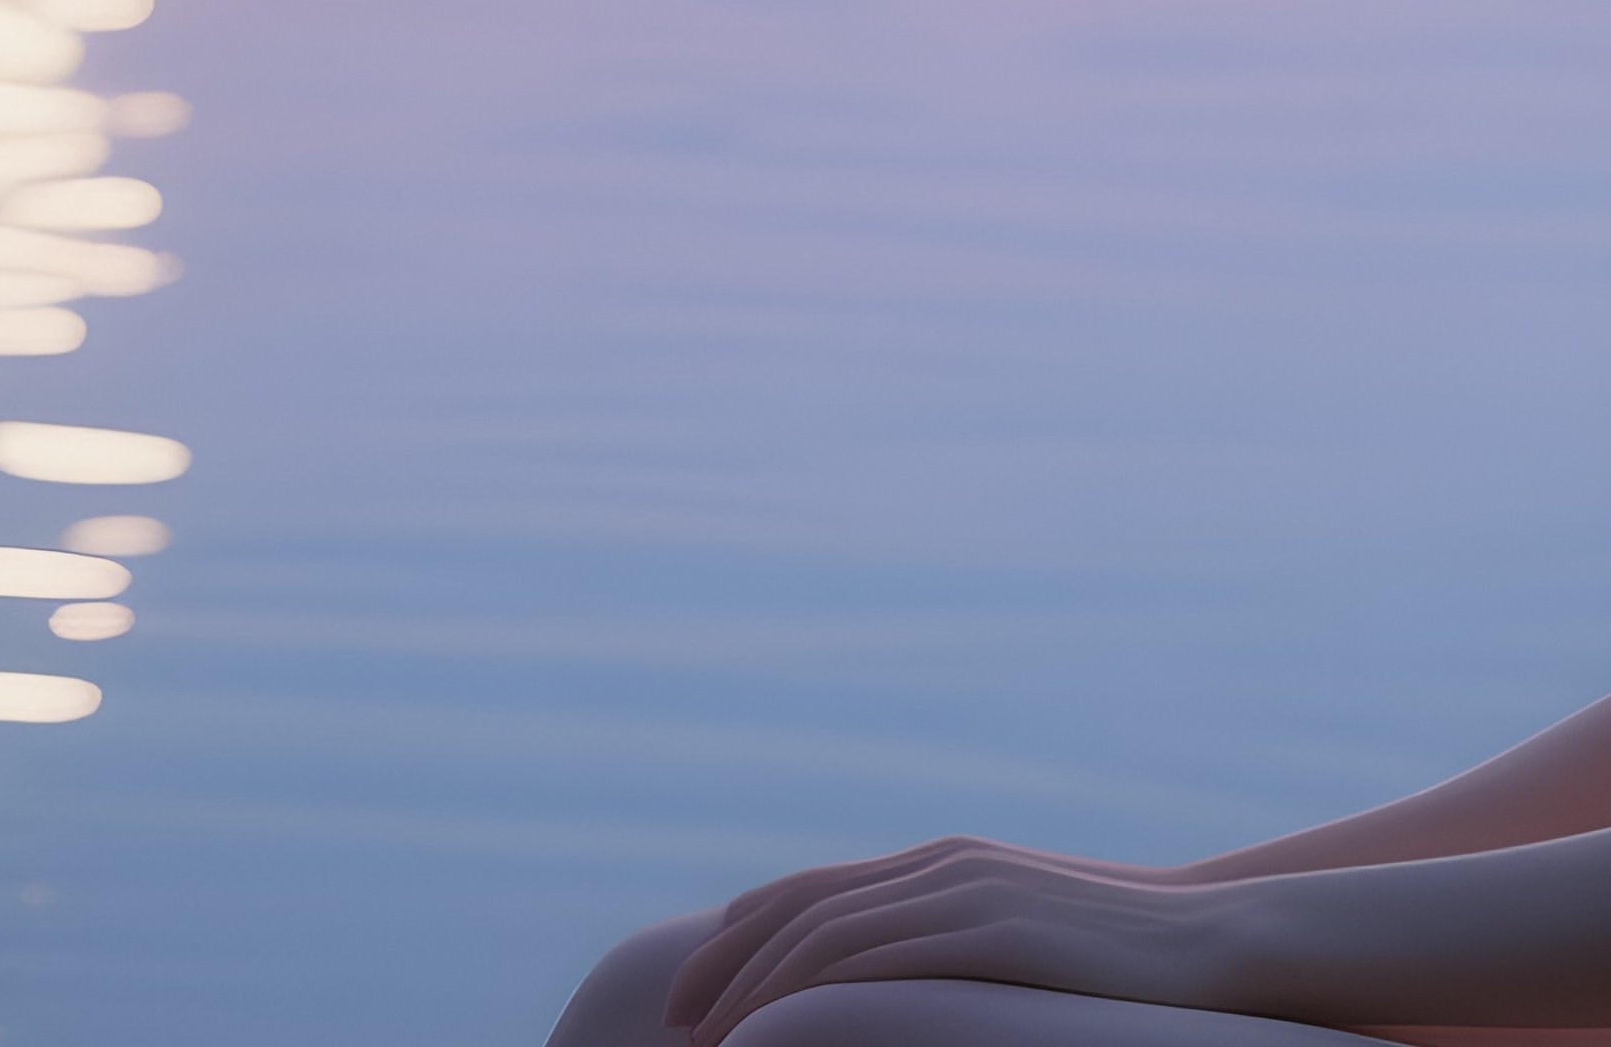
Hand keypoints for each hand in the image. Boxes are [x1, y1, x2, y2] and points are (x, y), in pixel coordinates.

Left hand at [664, 836, 1233, 1046]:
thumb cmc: (1115, 954)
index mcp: (940, 863)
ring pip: (827, 934)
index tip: (698, 987)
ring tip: (713, 1041)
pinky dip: (817, 994)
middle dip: (727, 961)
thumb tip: (892, 983)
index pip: (812, 890)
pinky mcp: (994, 933)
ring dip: (757, 989)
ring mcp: (966, 894)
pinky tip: (782, 1030)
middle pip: (801, 906)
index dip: (744, 934)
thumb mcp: (1017, 931)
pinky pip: (882, 961)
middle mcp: (940, 866)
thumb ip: (951, 937)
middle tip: (678, 1020)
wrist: (1215, 940)